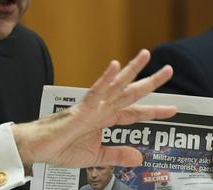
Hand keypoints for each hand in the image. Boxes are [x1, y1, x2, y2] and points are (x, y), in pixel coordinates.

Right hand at [12, 49, 175, 167]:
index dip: (154, 110)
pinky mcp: (81, 108)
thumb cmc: (60, 148)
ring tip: (146, 55)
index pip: (135, 113)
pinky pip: (96, 92)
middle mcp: (102, 109)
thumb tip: (140, 158)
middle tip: (168, 70)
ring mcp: (93, 106)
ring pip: (117, 85)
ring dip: (132, 70)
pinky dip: (106, 79)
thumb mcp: (97, 157)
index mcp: (105, 119)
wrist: (39, 149)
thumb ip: (118, 155)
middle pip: (131, 93)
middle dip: (150, 82)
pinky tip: (115, 66)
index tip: (173, 108)